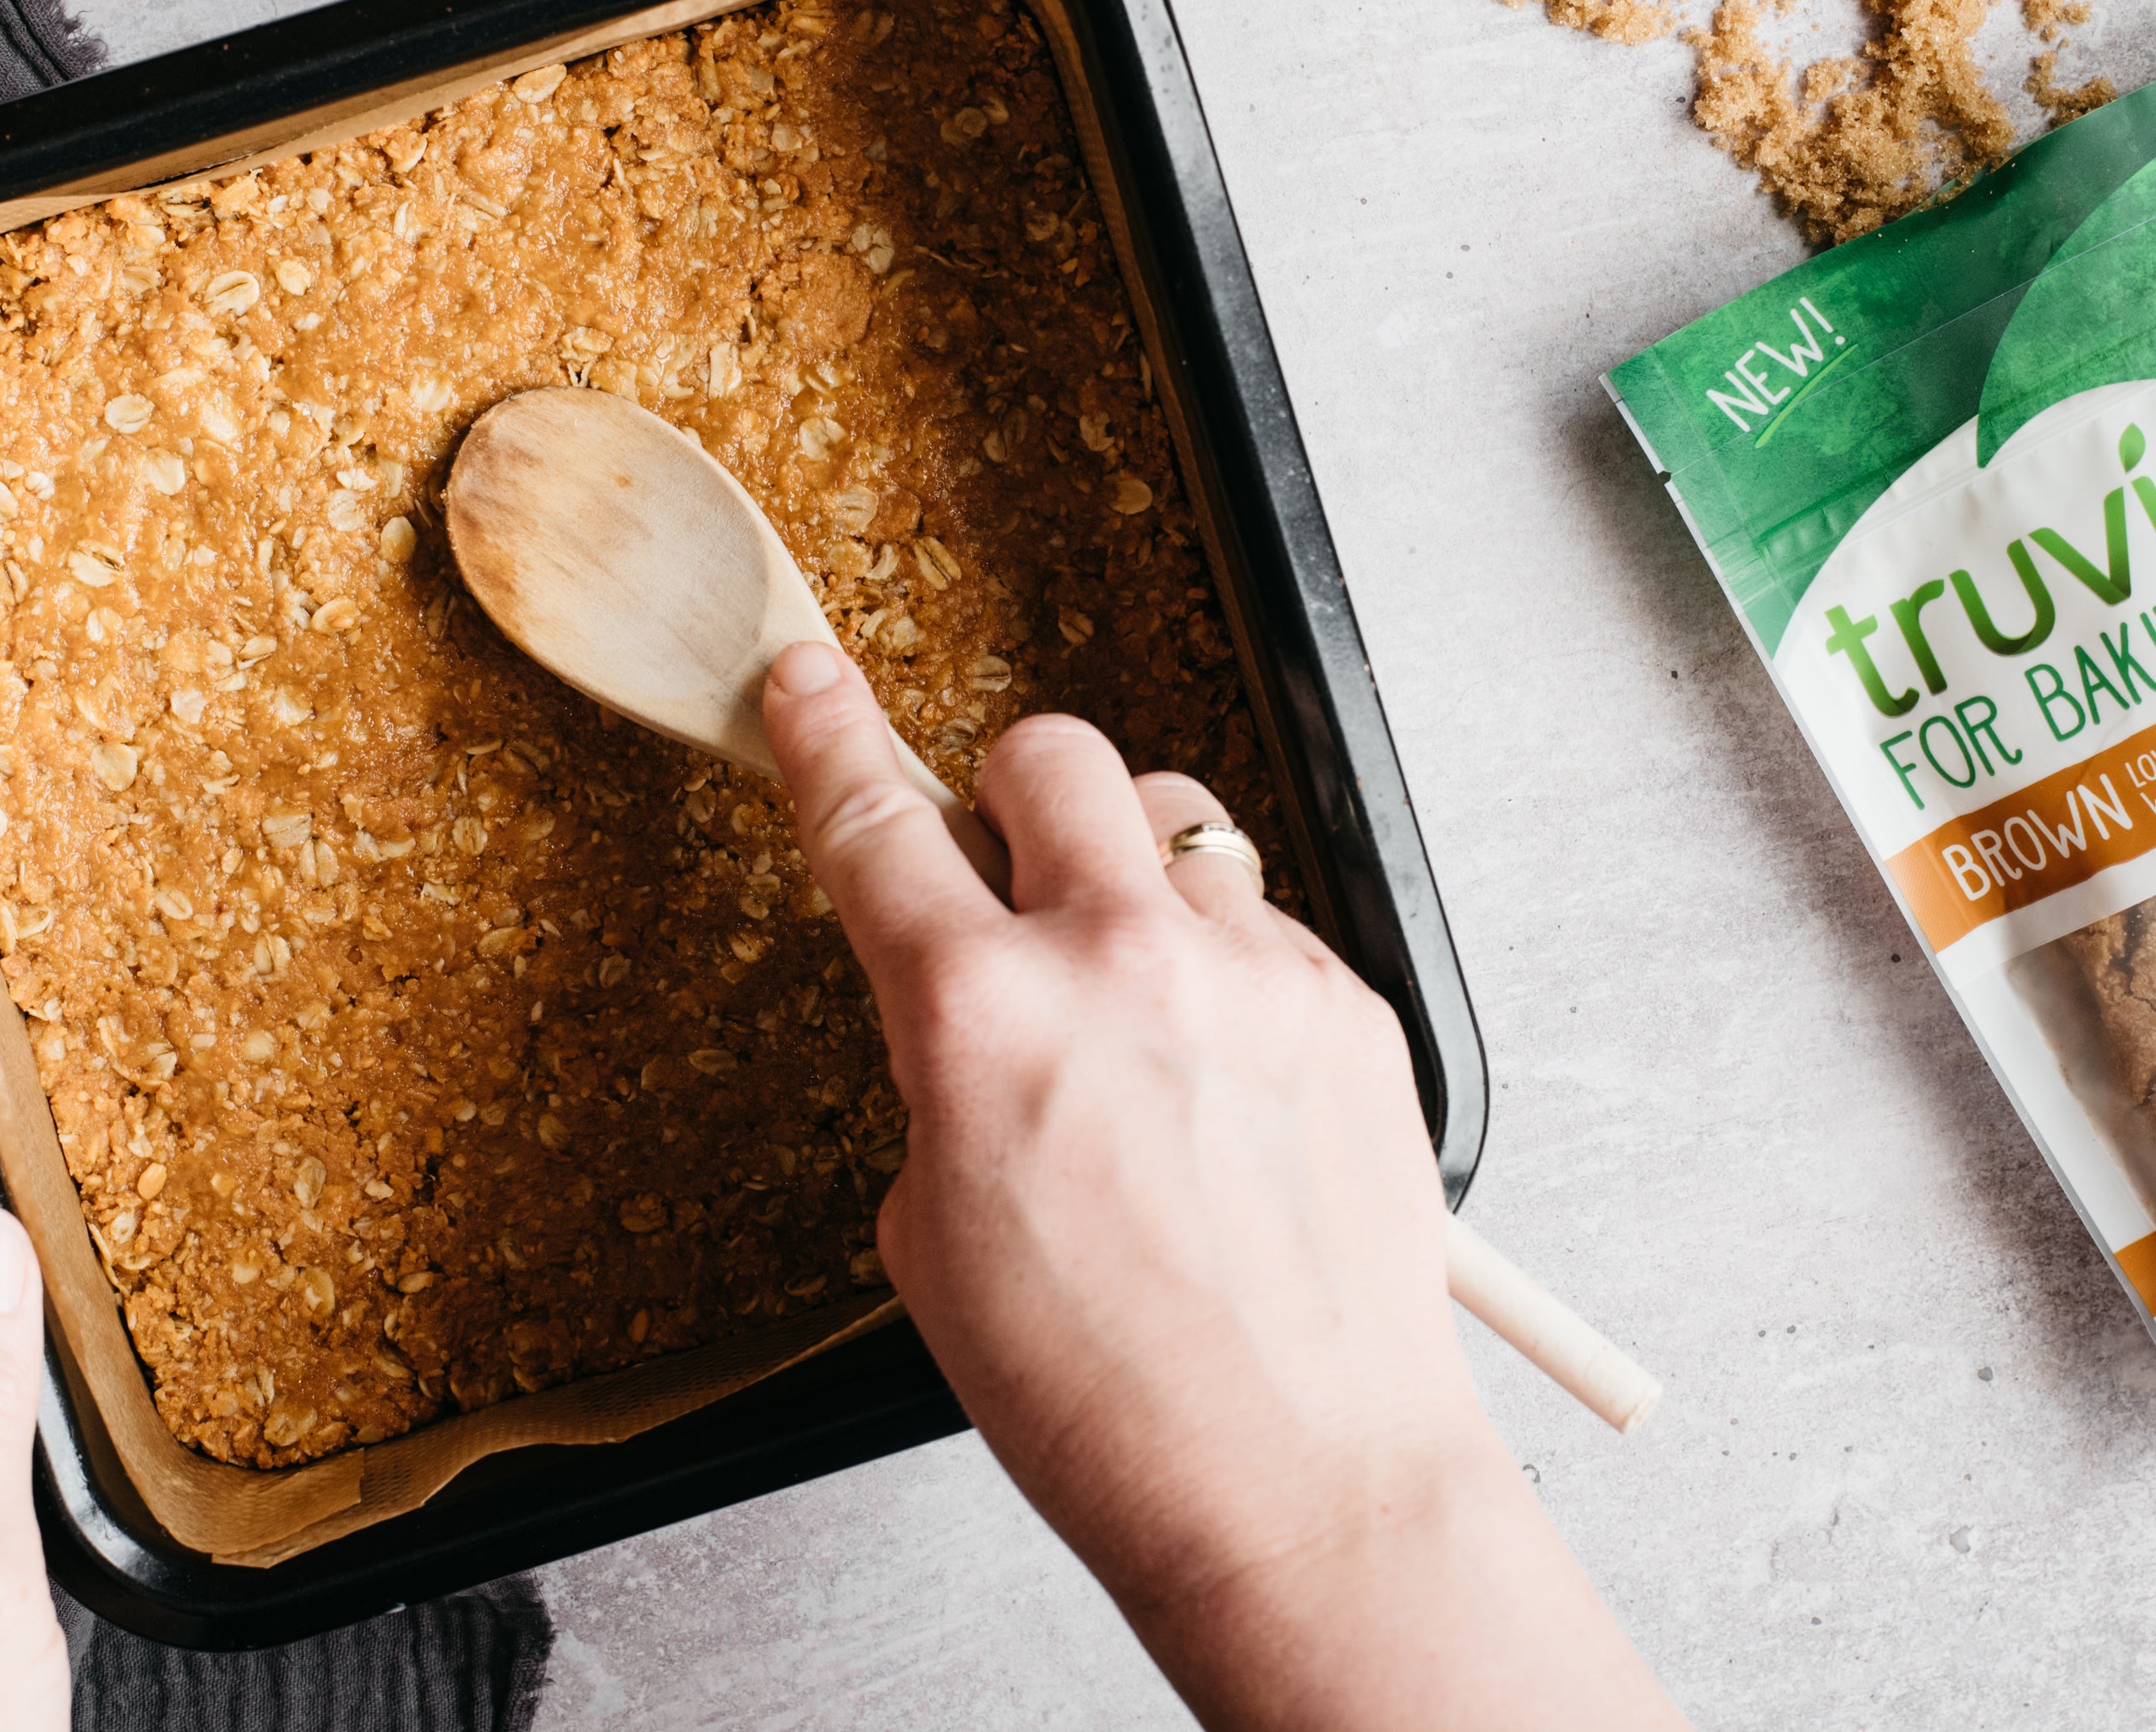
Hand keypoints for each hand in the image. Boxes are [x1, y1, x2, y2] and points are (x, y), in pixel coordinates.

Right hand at [764, 641, 1682, 1731]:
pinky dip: (1230, 968)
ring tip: (1139, 991)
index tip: (808, 677)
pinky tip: (1227, 1079)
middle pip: (1054, 755)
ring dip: (1135, 873)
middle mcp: (1121, 958)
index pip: (875, 822)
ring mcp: (1252, 972)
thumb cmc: (1107, 1396)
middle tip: (1012, 875)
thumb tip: (981, 1024)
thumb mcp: (937, 1240)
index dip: (826, 734)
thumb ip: (946, 1080)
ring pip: (1179, 821)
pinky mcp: (1348, 1007)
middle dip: (1013, 796)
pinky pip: (1268, 925)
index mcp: (980, 1016)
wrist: (1300, 1478)